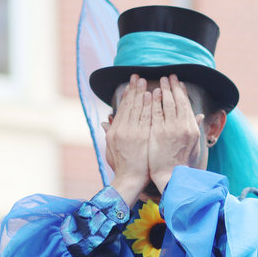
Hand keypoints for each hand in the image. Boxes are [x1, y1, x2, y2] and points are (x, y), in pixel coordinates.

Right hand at [104, 75, 151, 205]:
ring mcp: (132, 133)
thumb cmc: (123, 167)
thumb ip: (109, 133)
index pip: (121, 109)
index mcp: (114, 132)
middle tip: (138, 77)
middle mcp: (121, 130)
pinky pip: (146, 117)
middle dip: (133, 90)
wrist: (130, 180)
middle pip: (129, 105)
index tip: (130, 85)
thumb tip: (104, 121)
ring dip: (142, 93)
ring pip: (137, 108)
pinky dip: (149, 105)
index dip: (126, 96)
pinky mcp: (142, 137)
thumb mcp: (111, 149)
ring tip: (146, 82)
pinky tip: (152, 95)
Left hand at [148, 75, 203, 192]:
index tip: (179, 83)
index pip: (187, 105)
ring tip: (160, 81)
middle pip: (178, 101)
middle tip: (169, 76)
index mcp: (192, 128)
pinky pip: (155, 112)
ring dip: (164, 89)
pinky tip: (152, 93)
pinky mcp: (158, 132)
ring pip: (167, 103)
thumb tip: (200, 115)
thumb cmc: (180, 162)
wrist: (170, 175)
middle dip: (173, 86)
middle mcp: (183, 126)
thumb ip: (196, 128)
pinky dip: (154, 101)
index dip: (182, 92)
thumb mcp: (193, 145)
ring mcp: (170, 129)